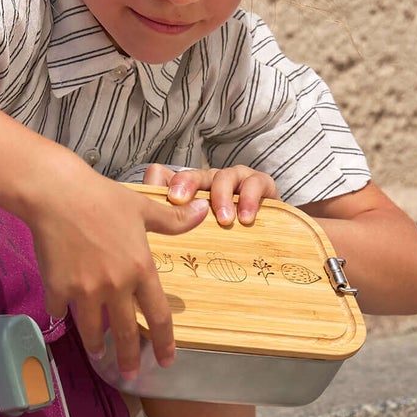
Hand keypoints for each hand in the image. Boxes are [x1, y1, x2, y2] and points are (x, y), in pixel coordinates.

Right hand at [28, 167, 209, 377]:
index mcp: (140, 269)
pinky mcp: (58, 289)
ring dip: (96, 347)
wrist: (57, 194)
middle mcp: (115, 287)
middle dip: (128, 359)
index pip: (158, 316)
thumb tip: (204, 213)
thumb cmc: (102, 197)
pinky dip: (61, 313)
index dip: (163, 343)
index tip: (166, 361)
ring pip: (92, 331)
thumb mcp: (142, 207)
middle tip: (130, 375)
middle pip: (124, 333)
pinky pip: (60, 310)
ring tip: (99, 355)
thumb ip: (173, 220)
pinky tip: (61, 313)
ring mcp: (85, 291)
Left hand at [141, 162, 278, 227]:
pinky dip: (250, 199)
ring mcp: (235, 180)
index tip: (165, 200)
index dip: (164, 185)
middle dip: (187, 185)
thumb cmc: (226, 240)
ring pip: (224, 177)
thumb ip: (171, 231)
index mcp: (189, 192)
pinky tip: (246, 218)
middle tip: (180, 201)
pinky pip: (255, 183)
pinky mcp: (261, 184)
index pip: (169, 177)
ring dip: (222, 198)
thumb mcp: (194, 238)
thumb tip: (148, 238)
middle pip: (195, 174)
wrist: (269, 242)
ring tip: (224, 221)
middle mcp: (209, 182)